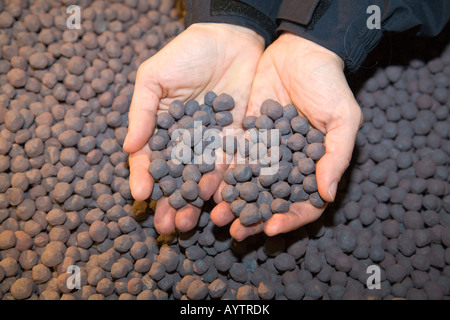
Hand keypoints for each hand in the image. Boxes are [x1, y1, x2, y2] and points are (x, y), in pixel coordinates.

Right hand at [123, 23, 263, 234]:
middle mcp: (187, 143)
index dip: (144, 177)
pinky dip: (226, 185)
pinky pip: (231, 166)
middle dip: (171, 202)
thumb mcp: (155, 78)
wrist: (229, 39)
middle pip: (177, 178)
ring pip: (203, 179)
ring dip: (196, 202)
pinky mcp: (237, 141)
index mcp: (163, 130)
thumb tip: (126, 147)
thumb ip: (142, 112)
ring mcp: (212, 144)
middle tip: (166, 226)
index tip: (140, 195)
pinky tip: (221, 202)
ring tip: (190, 224)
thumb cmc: (186, 54)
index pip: (150, 159)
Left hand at [211, 32, 362, 240]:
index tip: (272, 228)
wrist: (300, 51)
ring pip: (249, 184)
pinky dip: (222, 175)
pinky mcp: (246, 136)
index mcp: (314, 167)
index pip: (305, 203)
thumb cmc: (329, 84)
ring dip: (234, 202)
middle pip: (271, 200)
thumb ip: (336, 156)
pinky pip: (233, 159)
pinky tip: (208, 187)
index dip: (290, 218)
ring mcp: (266, 152)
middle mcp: (288, 165)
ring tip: (217, 216)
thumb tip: (327, 195)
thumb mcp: (342, 118)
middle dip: (254, 217)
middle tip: (235, 232)